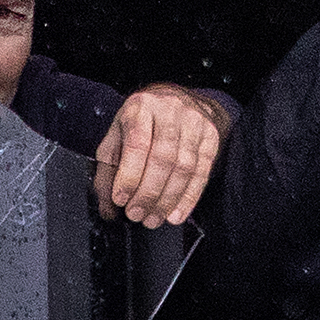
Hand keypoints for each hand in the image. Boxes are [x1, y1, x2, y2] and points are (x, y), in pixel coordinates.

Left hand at [91, 82, 229, 225]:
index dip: (129, 176)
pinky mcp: (210, 137)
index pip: (137, 144)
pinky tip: (175, 214)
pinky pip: (202, 172)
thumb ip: (108, 172)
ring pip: (184, 167)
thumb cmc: (141, 122)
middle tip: (136, 214)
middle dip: (148, 193)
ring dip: (167, 200)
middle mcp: (170, 110)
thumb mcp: (116, 138)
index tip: (120, 199)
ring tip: (153, 218)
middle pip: (163, 158)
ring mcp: (194, 122)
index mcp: (141, 107)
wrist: (176, 102)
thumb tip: (109, 209)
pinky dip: (188, 198)